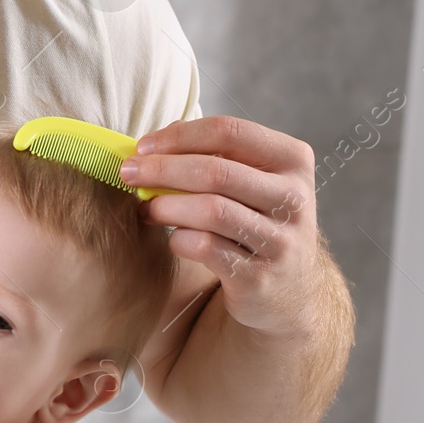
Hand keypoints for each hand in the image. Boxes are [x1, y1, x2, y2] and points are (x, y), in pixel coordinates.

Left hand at [121, 115, 320, 337]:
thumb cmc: (257, 221)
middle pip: (216, 171)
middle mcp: (294, 198)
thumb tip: (155, 142)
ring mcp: (281, 240)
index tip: (143, 146)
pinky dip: (179, 239)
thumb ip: (212, 155)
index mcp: (292, 160)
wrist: (288, 290)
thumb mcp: (251, 182)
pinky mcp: (260, 277)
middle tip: (128, 173)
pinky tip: (173, 239)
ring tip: (146, 208)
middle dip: (161, 169)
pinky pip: (206, 248)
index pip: (230, 131)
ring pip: (211, 210)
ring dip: (166, 205)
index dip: (179, 136)